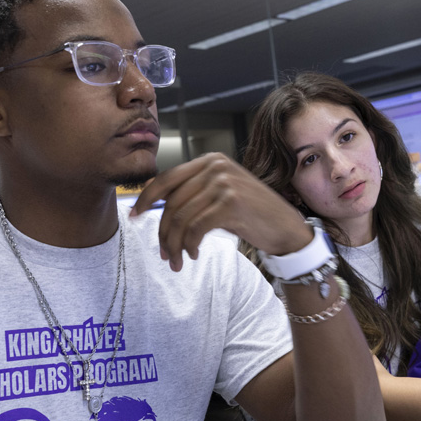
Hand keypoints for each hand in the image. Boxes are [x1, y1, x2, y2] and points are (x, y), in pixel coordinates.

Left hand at [130, 153, 311, 270]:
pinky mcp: (230, 203)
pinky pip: (195, 229)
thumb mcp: (221, 195)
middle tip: (163, 253)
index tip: (134, 216)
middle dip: (162, 233)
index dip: (146, 199)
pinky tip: (193, 254)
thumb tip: (156, 206)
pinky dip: (189, 245)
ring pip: (180, 218)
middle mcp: (215, 166)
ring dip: (174, 245)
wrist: (286, 228)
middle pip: (171, 203)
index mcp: (210, 160)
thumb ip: (194, 193)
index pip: (166, 178)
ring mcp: (223, 183)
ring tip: (176, 260)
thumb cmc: (252, 215)